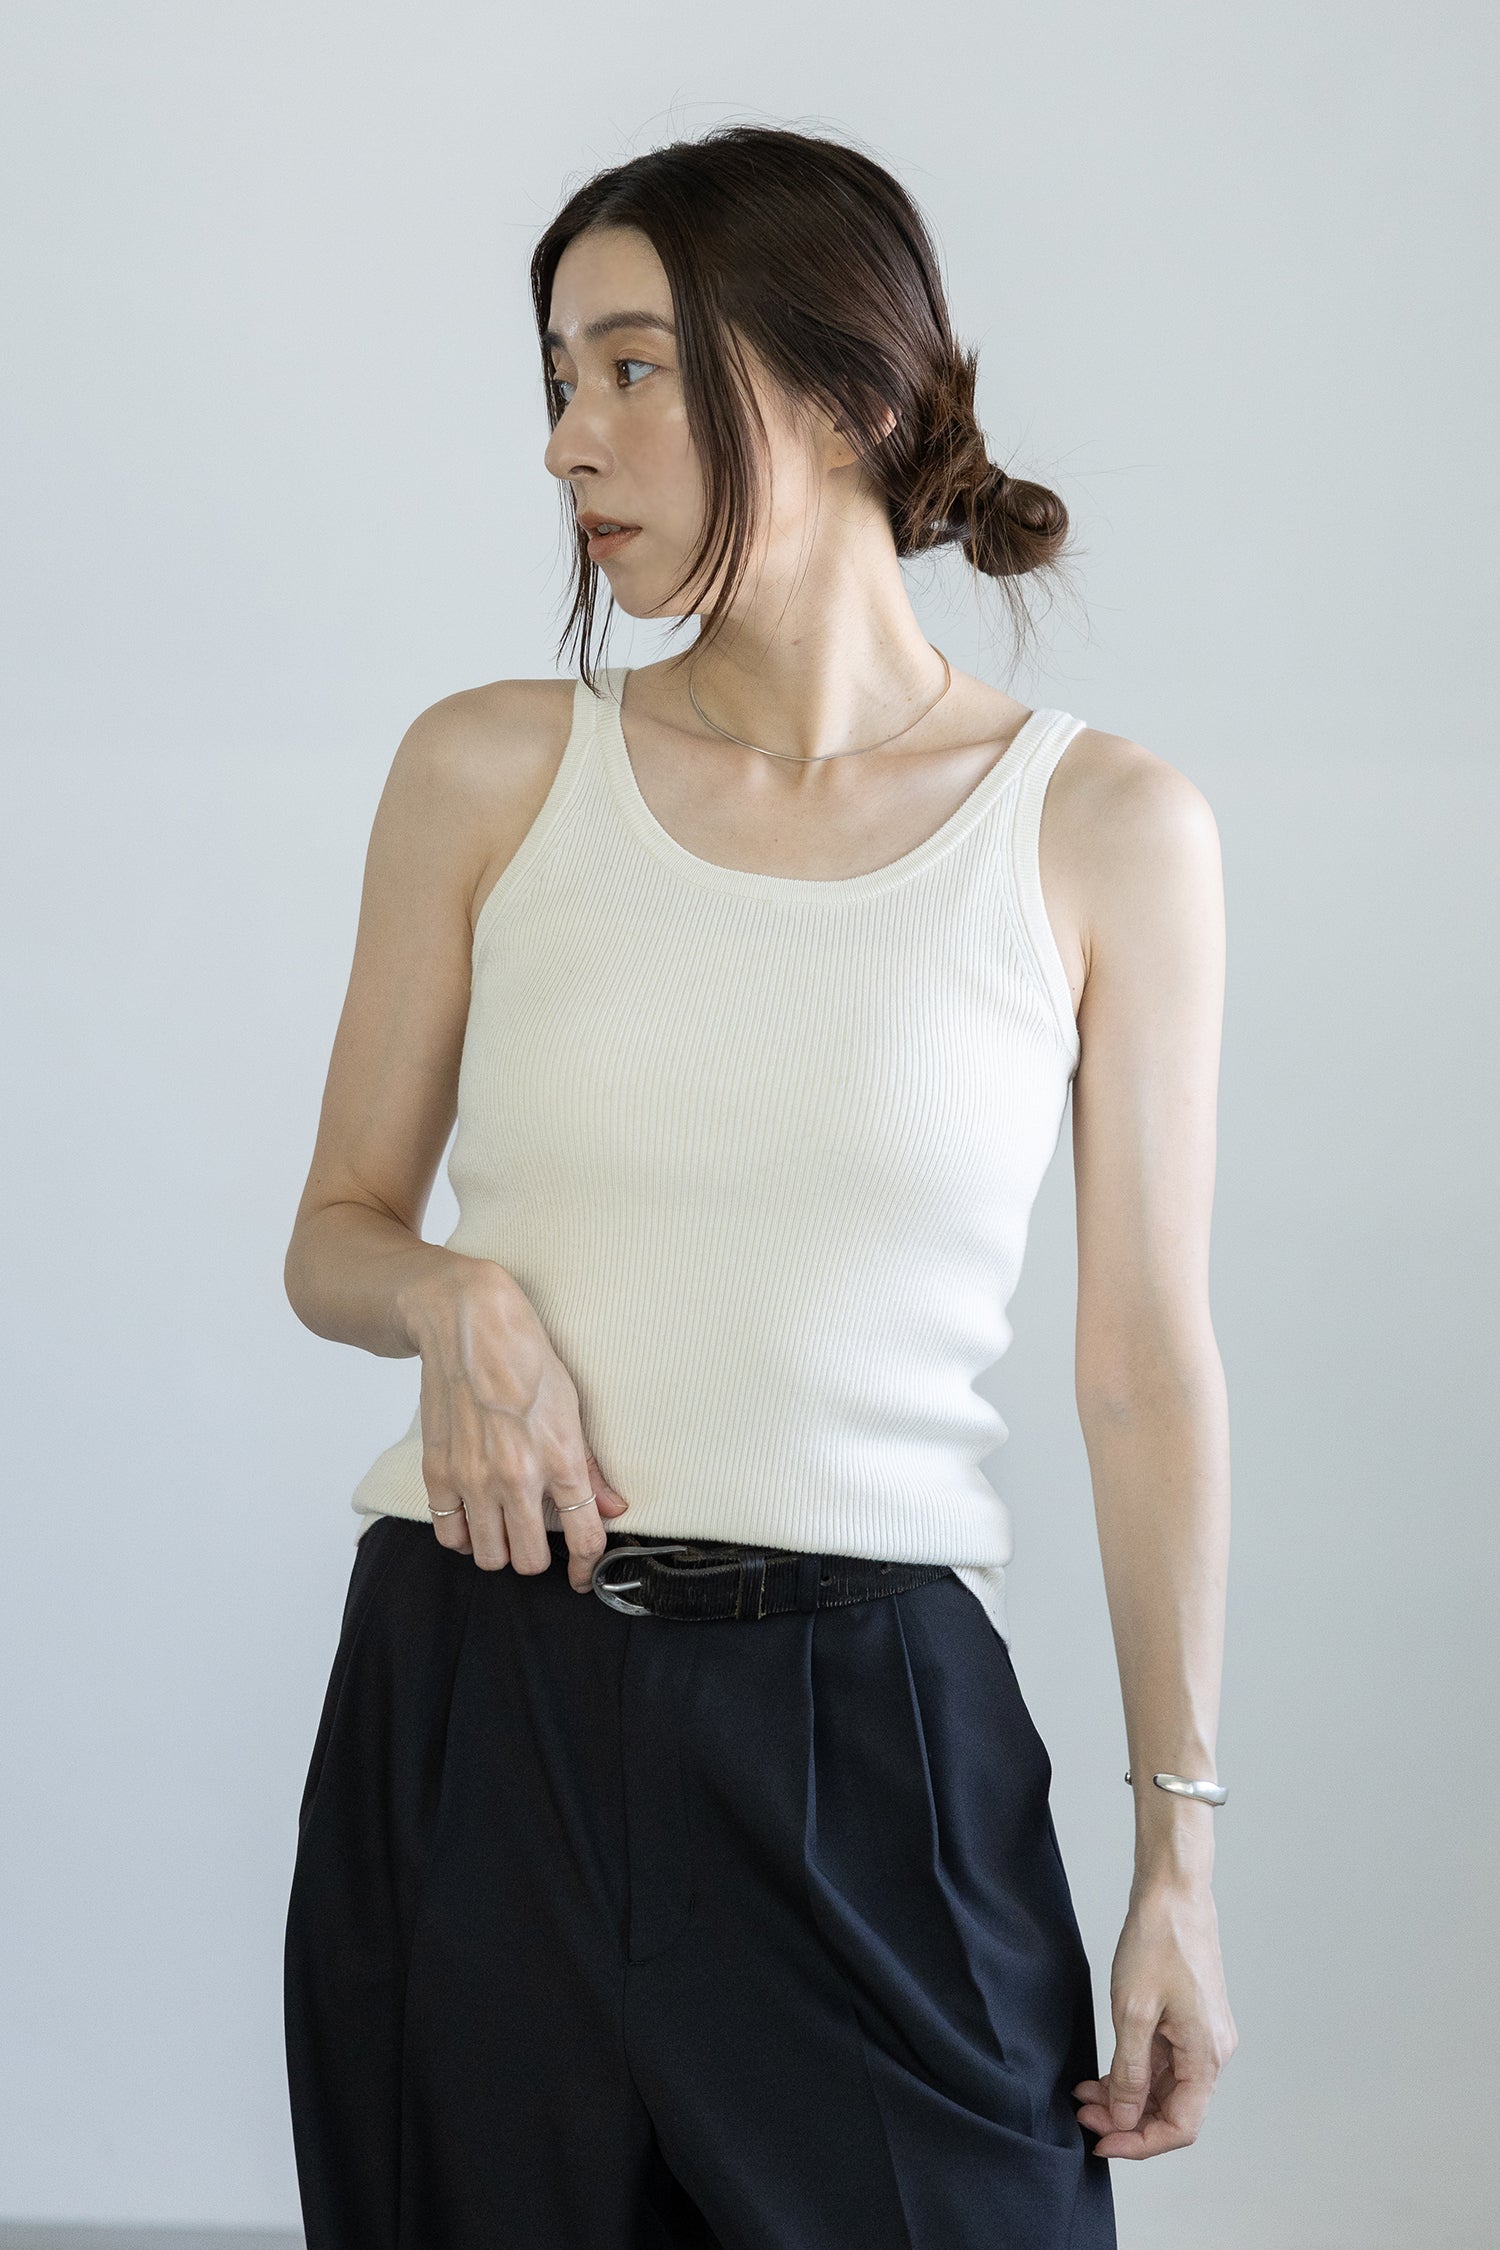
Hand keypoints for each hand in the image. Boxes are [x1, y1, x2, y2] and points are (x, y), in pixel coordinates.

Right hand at [399, 1256, 630, 1589]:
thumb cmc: (525, 1357)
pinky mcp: (438, 1472)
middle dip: (539, 1556)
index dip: (589, 1568)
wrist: (468, 1324)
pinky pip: (449, 1535)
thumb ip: (589, 1466)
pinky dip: (463, 1535)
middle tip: (538, 1537)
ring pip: (489, 1557)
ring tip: (505, 1527)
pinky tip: (474, 1516)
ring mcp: (473, 1478)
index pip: (584, 1540)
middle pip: (529, 1562)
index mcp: (560, 1459)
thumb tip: (611, 1507)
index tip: (585, 1577)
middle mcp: (516, 1477)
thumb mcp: (572, 1406)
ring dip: (500, 1549)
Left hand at [1072, 1879, 1236, 2158]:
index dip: (1139, 2143)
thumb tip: (1125, 2117)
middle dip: (1128, 2121)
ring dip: (1127, 2098)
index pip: (1181, 2127)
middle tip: (1084, 2117)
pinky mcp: (1192, 2021)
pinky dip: (1135, 2073)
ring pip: (1167, 2088)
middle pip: (1174, 2111)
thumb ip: (1130, 2072)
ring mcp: (1204, 2036)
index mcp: (1207, 2055)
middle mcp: (1213, 2052)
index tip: (1101, 2143)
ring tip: (1086, 2096)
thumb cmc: (1156, 1941)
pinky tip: (1103, 2072)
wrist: (1172, 1892)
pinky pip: (1165, 2063)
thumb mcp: (1132, 2011)